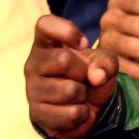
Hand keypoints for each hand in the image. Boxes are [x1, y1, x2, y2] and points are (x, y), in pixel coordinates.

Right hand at [25, 15, 119, 138]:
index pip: (45, 25)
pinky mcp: (37, 113)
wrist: (82, 110)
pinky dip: (82, 114)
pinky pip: (71, 113)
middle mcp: (33, 64)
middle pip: (63, 60)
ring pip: (70, 90)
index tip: (83, 45)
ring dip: (84, 96)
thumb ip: (106, 62)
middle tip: (84, 78)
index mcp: (45, 44)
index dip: (68, 32)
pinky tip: (75, 110)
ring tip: (78, 96)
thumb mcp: (103, 63)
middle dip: (84, 72)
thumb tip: (96, 76)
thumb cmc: (88, 77)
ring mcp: (32, 89)